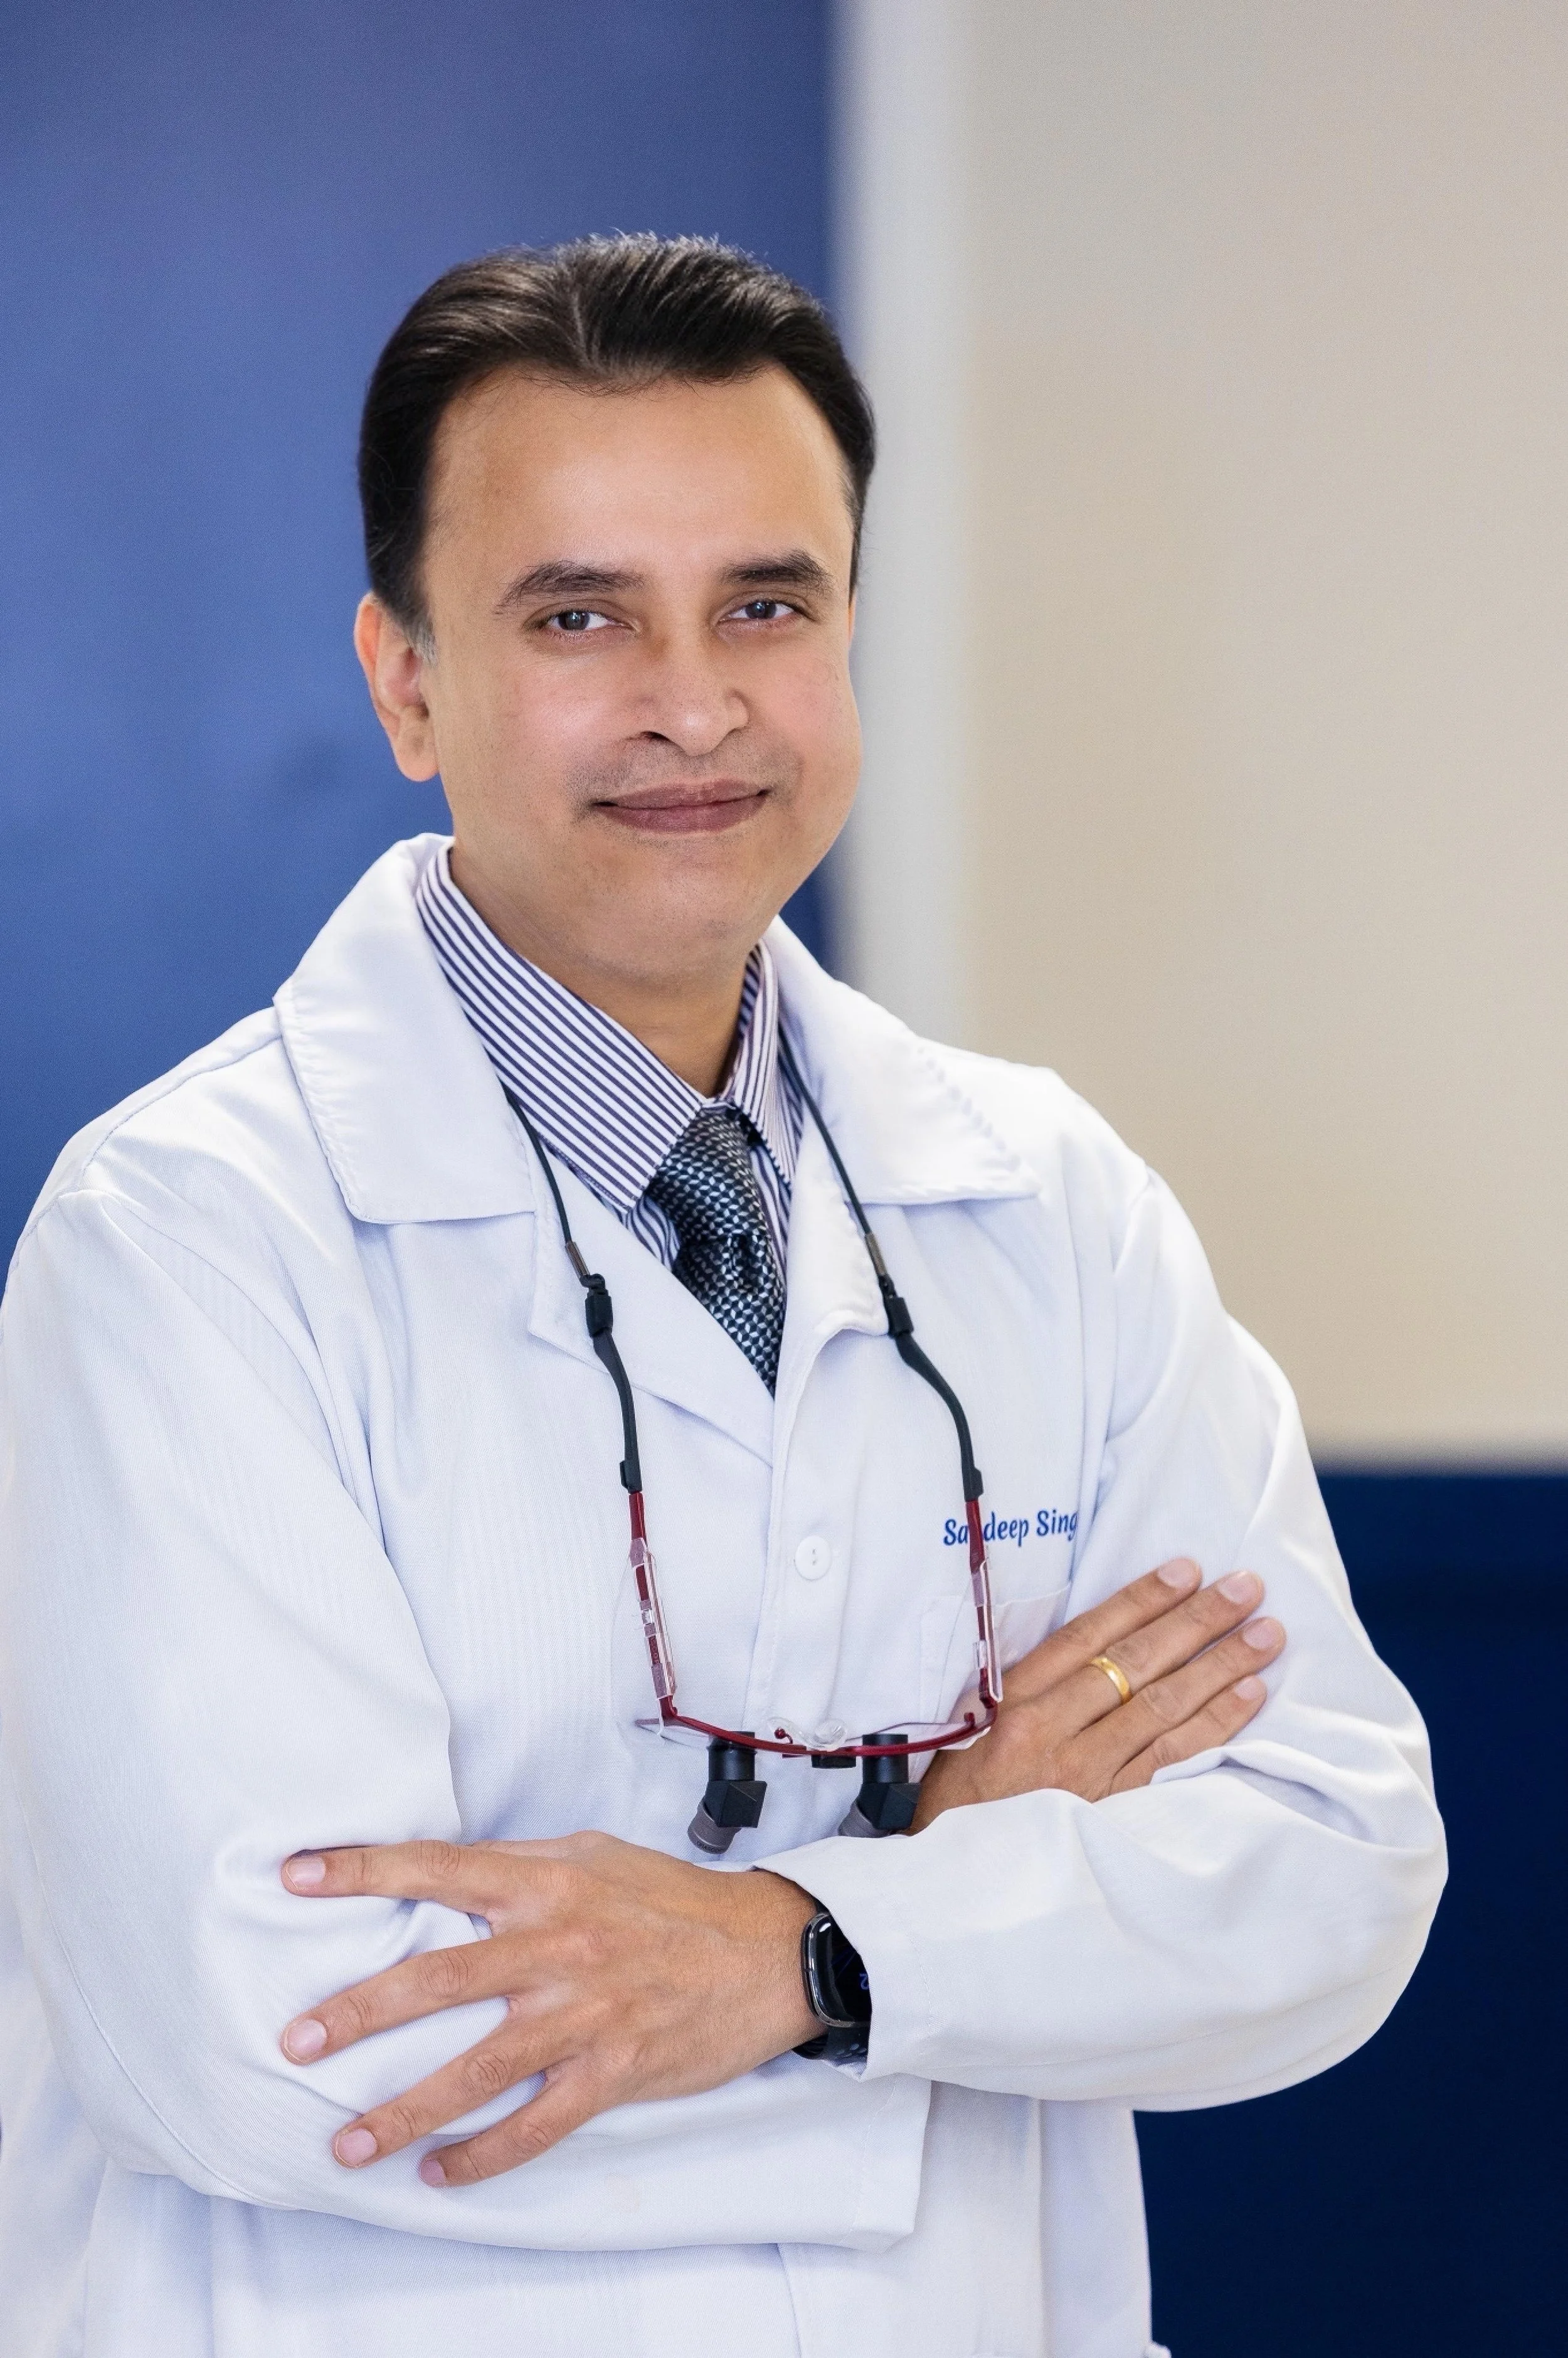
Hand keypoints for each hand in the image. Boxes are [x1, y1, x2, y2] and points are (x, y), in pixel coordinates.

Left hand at [279, 1834, 817, 2184]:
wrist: (767, 1950)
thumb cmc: (674, 1900)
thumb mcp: (596, 1855)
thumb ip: (521, 1865)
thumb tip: (447, 1871)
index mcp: (547, 1881)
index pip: (436, 1867)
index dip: (361, 1870)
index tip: (294, 1876)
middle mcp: (557, 1943)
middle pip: (437, 1978)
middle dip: (359, 2010)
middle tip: (295, 2039)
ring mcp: (585, 2013)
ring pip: (476, 2069)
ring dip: (405, 2111)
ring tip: (347, 2142)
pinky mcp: (613, 2071)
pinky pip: (535, 2125)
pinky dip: (484, 2156)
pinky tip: (440, 2175)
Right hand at [911, 1558, 1282, 1830]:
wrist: (957, 1885)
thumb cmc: (963, 1801)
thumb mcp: (970, 1731)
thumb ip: (1026, 1690)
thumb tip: (1090, 1643)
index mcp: (1014, 1702)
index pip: (1087, 1636)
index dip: (1140, 1599)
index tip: (1186, 1569)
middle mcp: (1052, 1732)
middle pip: (1136, 1663)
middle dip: (1197, 1620)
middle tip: (1247, 1587)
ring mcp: (1087, 1775)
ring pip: (1165, 1706)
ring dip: (1221, 1665)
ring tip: (1266, 1635)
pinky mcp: (1114, 1813)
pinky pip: (1175, 1760)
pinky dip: (1215, 1724)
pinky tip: (1248, 1694)